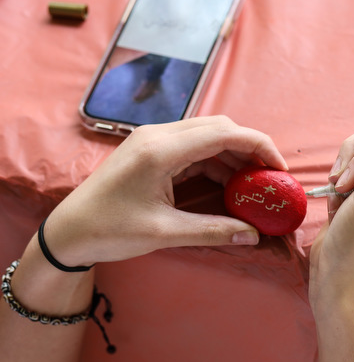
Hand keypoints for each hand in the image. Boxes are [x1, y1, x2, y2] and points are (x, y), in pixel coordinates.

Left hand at [43, 116, 287, 267]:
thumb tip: (254, 235)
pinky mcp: (152, 149)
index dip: (258, 145)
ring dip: (234, 154)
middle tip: (270, 177)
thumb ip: (213, 231)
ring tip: (253, 184)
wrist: (66, 231)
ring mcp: (153, 139)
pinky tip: (228, 182)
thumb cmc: (109, 230)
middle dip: (250, 148)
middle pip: (219, 126)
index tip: (279, 168)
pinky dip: (217, 160)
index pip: (224, 132)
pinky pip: (194, 145)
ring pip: (208, 134)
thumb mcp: (164, 233)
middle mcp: (158, 135)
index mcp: (161, 149)